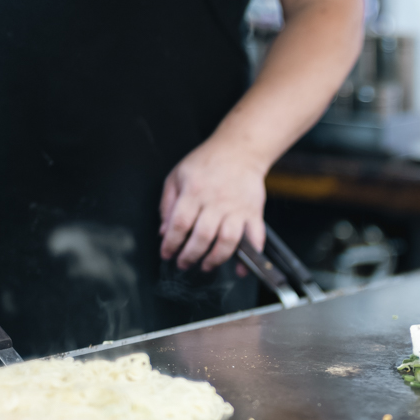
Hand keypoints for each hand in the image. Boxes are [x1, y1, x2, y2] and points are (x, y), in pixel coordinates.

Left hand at [159, 137, 267, 271]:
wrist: (240, 151)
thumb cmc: (207, 162)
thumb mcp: (177, 176)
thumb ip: (167, 204)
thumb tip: (164, 231)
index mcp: (194, 192)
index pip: (179, 224)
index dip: (171, 243)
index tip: (167, 254)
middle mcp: (216, 202)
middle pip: (202, 236)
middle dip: (190, 256)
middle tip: (184, 264)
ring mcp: (237, 209)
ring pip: (227, 241)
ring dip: (215, 259)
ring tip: (206, 265)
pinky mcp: (253, 213)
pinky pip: (255, 238)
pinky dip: (250, 256)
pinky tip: (241, 268)